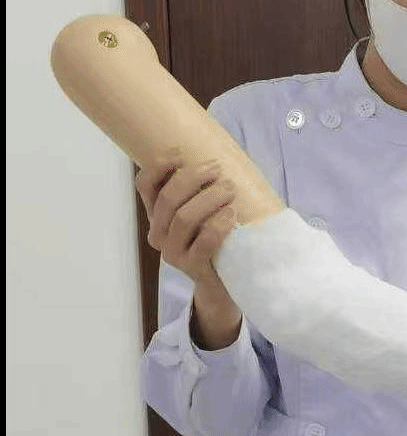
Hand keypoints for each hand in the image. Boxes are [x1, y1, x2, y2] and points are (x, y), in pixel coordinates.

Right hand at [135, 149, 237, 292]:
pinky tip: (231, 213)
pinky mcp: (192, 267)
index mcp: (157, 215)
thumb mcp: (202, 211)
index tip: (182, 153)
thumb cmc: (214, 239)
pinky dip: (218, 225)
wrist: (221, 282)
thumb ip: (199, 189)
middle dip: (193, 178)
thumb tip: (212, 158)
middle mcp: (159, 233)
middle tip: (218, 169)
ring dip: (209, 198)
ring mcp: (173, 252)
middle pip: (168, 198)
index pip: (145, 185)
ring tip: (230, 189)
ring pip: (184, 217)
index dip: (160, 166)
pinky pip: (203, 242)